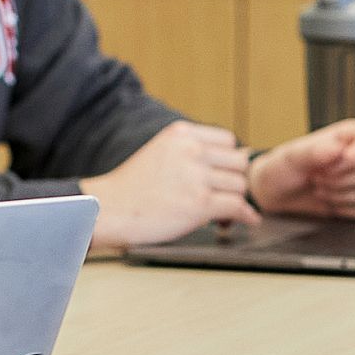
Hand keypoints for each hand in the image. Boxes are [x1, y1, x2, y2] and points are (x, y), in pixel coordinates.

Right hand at [79, 120, 257, 249]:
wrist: (108, 209)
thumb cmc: (132, 186)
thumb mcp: (161, 152)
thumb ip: (193, 152)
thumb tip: (237, 162)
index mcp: (181, 134)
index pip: (228, 141)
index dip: (227, 161)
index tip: (221, 176)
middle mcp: (190, 150)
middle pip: (238, 163)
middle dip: (233, 180)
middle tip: (223, 195)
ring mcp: (195, 177)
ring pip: (240, 186)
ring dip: (235, 201)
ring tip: (222, 212)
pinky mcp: (199, 204)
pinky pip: (237, 207)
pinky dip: (245, 216)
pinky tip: (246, 220)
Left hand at [247, 118, 354, 218]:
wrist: (278, 193)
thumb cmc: (285, 168)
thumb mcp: (292, 157)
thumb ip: (313, 151)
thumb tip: (338, 149)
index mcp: (351, 134)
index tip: (332, 165)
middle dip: (341, 180)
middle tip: (316, 179)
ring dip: (343, 196)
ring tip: (320, 189)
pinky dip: (349, 210)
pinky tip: (331, 202)